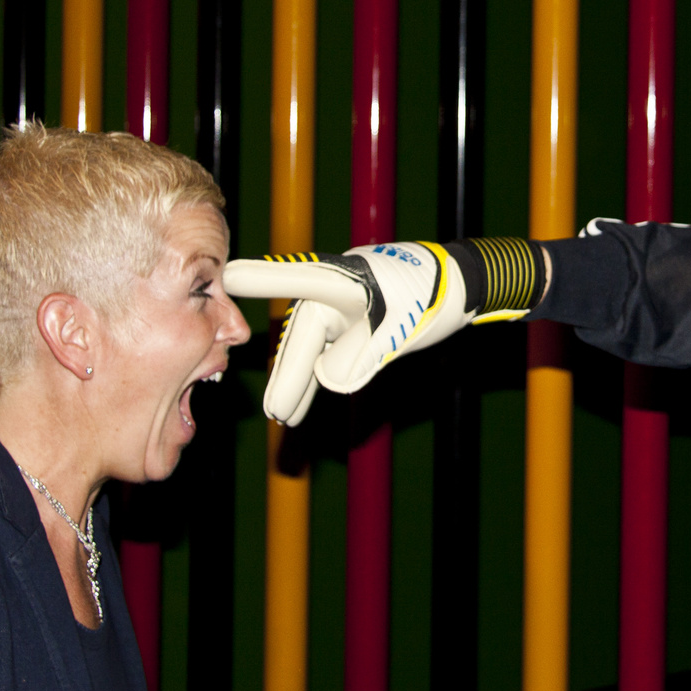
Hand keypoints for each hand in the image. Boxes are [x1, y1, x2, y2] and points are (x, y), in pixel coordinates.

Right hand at [222, 243, 468, 424]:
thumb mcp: (403, 329)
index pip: (298, 279)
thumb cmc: (435, 298)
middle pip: (302, 338)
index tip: (228, 274)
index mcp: (345, 280)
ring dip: (297, 382)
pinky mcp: (348, 320)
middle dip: (288, 376)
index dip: (264, 280)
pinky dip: (313, 377)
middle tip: (278, 414)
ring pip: (309, 349)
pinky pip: (323, 352)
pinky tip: (300, 404)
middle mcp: (334, 291)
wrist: (462, 284)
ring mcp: (339, 306)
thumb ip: (364, 354)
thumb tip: (326, 379)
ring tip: (284, 416)